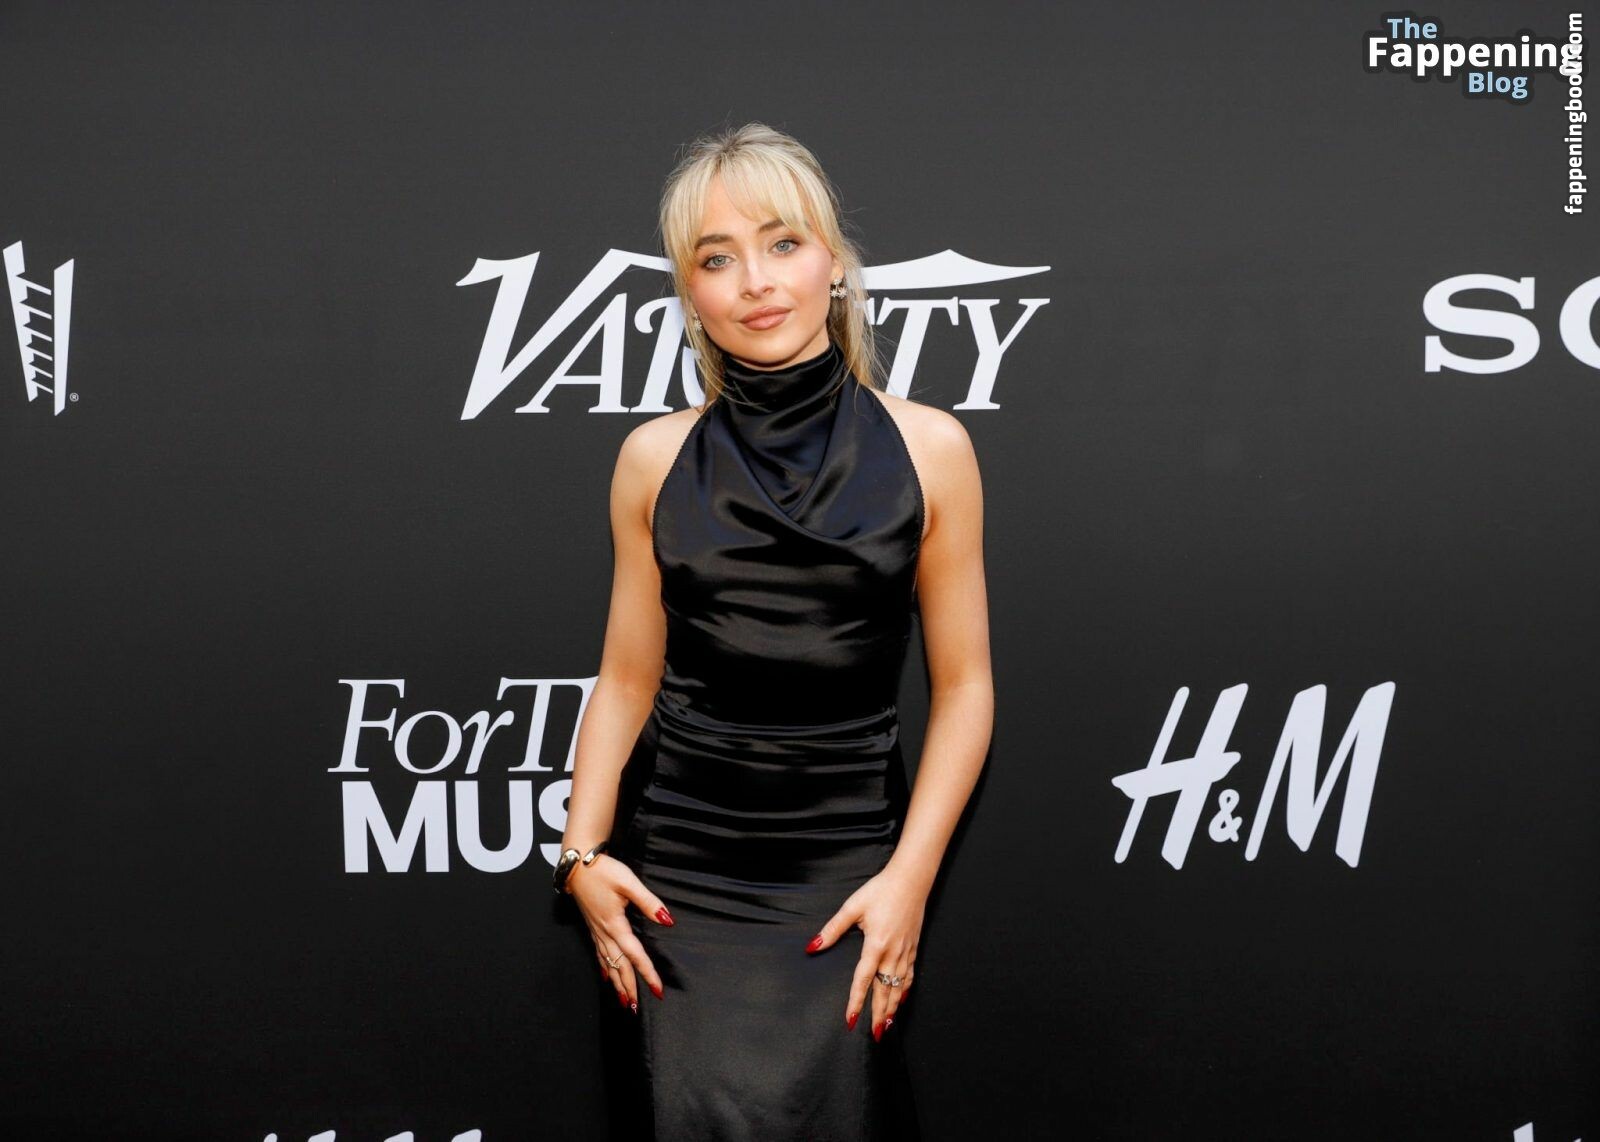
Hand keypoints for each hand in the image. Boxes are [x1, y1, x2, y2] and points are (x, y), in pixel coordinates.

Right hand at [566, 853, 673, 1012]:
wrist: (576, 865)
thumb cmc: (603, 871)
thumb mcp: (628, 883)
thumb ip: (648, 902)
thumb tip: (667, 920)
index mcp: (615, 925)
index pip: (635, 955)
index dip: (647, 973)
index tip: (658, 990)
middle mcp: (604, 933)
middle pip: (619, 966)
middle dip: (629, 988)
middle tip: (637, 1008)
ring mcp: (596, 932)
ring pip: (608, 964)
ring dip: (617, 984)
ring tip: (625, 1002)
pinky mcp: (592, 927)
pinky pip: (599, 955)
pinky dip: (605, 970)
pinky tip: (606, 978)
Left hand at [805, 864, 925, 1040]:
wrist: (911, 880)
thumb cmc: (880, 891)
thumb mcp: (852, 907)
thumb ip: (832, 930)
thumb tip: (813, 947)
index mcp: (876, 945)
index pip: (863, 980)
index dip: (856, 1002)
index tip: (851, 1020)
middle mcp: (892, 953)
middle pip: (885, 991)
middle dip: (878, 1014)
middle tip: (874, 1035)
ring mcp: (906, 952)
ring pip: (899, 987)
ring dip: (892, 1007)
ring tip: (887, 1024)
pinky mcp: (914, 947)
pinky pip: (910, 975)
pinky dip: (905, 990)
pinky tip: (902, 999)